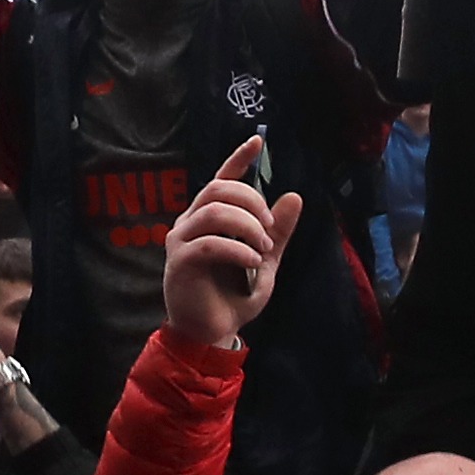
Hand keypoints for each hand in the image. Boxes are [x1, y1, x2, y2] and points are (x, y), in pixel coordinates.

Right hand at [164, 141, 300, 350]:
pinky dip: (237, 250)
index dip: (238, 159)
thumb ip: (277, 231)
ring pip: (214, 212)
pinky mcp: (179, 262)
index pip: (221, 180)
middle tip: (269, 227)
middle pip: (218, 190)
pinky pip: (210, 243)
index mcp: (208, 218)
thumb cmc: (234, 296)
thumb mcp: (264, 260)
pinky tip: (252, 262)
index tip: (258, 141)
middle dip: (251, 200)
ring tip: (263, 251)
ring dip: (247, 227)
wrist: (213, 333)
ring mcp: (181, 241)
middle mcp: (190, 223)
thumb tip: (294, 196)